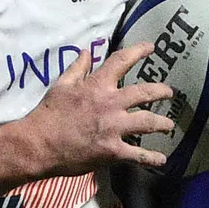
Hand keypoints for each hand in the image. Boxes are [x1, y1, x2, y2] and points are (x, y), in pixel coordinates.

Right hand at [27, 44, 174, 174]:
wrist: (39, 144)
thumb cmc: (48, 114)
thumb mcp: (61, 86)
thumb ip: (77, 69)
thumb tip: (86, 52)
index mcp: (97, 86)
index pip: (122, 61)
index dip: (139, 51)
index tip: (151, 47)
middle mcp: (111, 104)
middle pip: (145, 92)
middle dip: (161, 91)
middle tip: (169, 93)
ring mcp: (114, 128)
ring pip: (148, 122)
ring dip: (162, 123)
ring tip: (168, 125)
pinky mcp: (113, 151)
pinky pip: (138, 155)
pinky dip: (152, 158)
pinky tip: (161, 160)